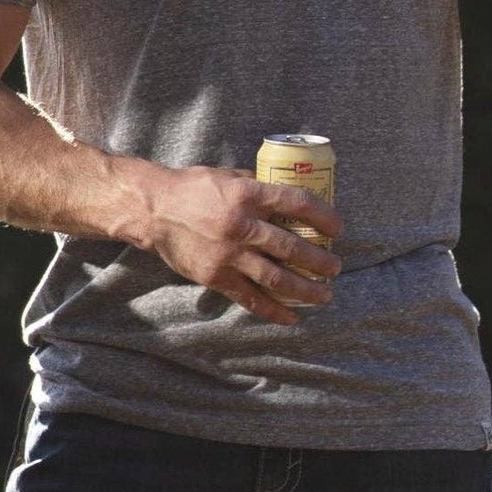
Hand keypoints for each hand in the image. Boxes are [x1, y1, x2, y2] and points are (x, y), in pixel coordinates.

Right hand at [144, 165, 342, 325]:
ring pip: (277, 277)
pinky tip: (291, 316)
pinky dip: (274, 310)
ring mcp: (229, 254)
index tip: (338, 229)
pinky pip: (251, 298)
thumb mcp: (227, 176)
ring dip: (306, 288)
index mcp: (246, 194)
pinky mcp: (216, 276)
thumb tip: (285, 197)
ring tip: (324, 294)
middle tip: (335, 267)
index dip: (323, 216)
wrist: (154, 210)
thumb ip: (256, 186)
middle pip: (292, 247)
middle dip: (320, 261)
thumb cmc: (191, 188)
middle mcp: (241, 225)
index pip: (296, 203)